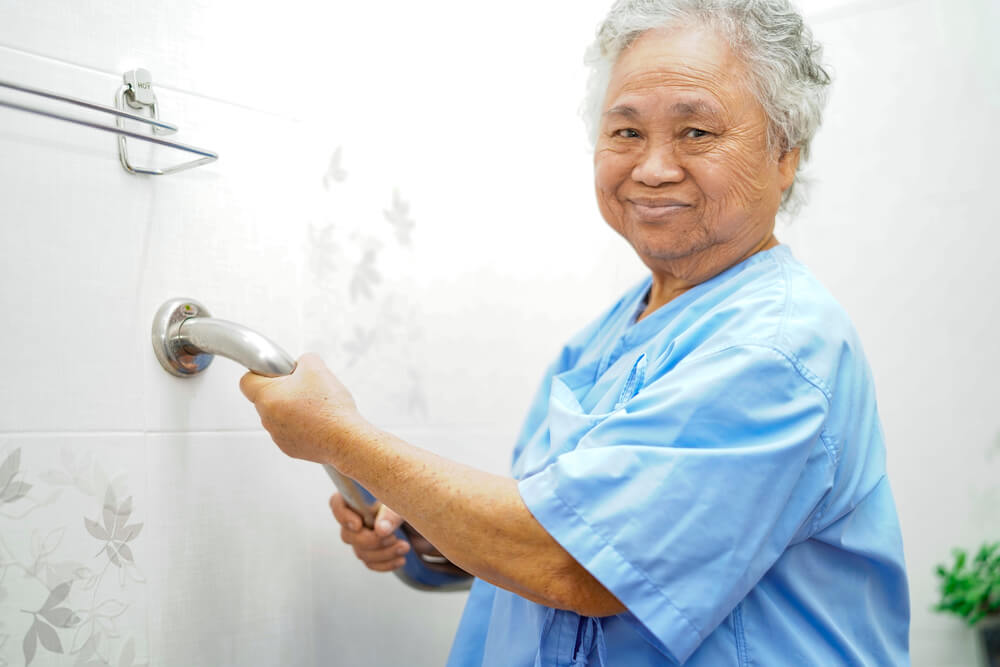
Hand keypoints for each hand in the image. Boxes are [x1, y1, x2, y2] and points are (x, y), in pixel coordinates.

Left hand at [239, 353, 363, 464]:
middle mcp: (267, 419)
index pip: (246, 381)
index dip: (261, 373)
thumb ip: (303, 359)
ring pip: (279, 415)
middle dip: (283, 390)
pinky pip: (290, 431)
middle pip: (266, 398)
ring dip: (292, 408)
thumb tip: (301, 365)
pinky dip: (301, 425)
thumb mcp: (317, 367)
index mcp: (267, 397)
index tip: (276, 372)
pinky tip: (319, 421)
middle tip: (304, 387)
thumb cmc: (330, 407)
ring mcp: (277, 436)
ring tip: (316, 406)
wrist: (346, 439)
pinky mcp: (290, 448)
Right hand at [329, 493, 408, 571]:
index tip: (359, 524)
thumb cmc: (408, 501)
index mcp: (357, 497)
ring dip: (383, 554)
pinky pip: (370, 563)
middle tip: (393, 537)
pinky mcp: (370, 552)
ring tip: (405, 547)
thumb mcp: (402, 503)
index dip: (343, 516)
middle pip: (348, 535)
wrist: (422, 517)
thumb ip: (390, 514)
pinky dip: (386, 564)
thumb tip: (380, 530)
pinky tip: (401, 560)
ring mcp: (360, 537)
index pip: (336, 504)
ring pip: (361, 552)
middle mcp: (354, 517)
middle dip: (371, 541)